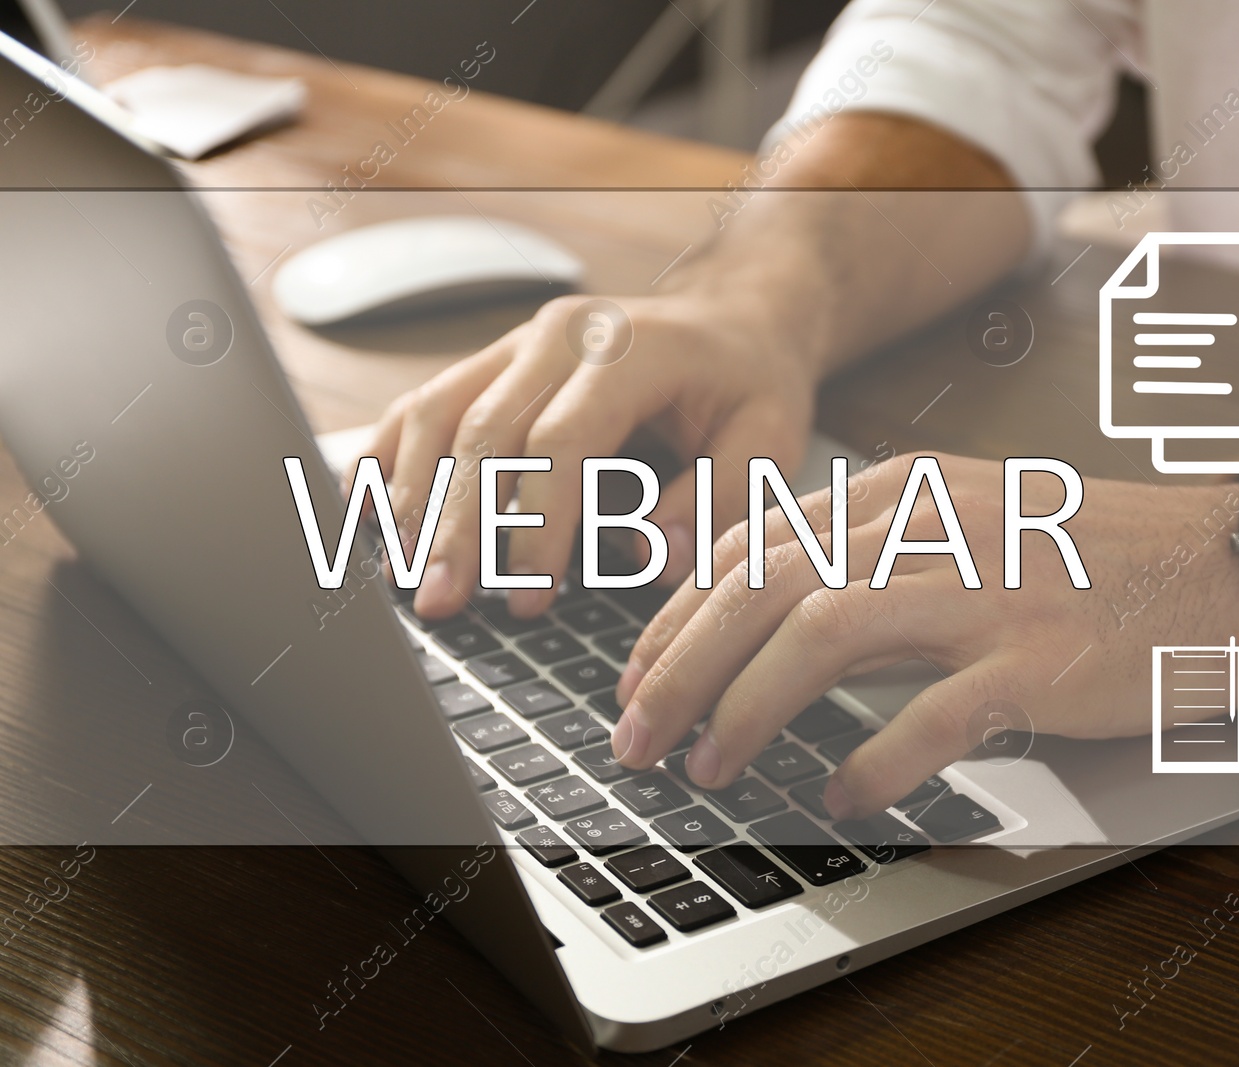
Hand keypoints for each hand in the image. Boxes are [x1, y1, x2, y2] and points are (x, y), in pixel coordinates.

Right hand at [362, 291, 816, 618]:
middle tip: (441, 603)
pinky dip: (388, 460)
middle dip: (459, 526)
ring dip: (412, 499)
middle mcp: (561, 335)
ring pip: (439, 414)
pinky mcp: (491, 363)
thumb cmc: (747, 385)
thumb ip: (716, 500)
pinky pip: (423, 406)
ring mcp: (516, 344)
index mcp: (630, 350)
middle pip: (486, 430)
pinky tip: (368, 516)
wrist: (728, 320)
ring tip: (401, 575)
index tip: (530, 596)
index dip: (539, 523)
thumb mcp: (768, 440)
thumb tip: (651, 558)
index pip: (563, 439)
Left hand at [612, 454, 1238, 818]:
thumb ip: (867, 569)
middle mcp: (930, 525)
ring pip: (825, 632)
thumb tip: (763, 635)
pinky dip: (876, 757)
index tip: (637, 678)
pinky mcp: (1037, 654)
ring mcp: (985, 586)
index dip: (677, 621)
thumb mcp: (963, 529)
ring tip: (709, 767)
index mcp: (902, 492)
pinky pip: (935, 711)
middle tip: (636, 735)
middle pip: (765, 586)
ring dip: (748, 706)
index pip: (753, 551)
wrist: (1221, 563)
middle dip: (680, 666)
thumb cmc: (1087, 557)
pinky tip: (842, 792)